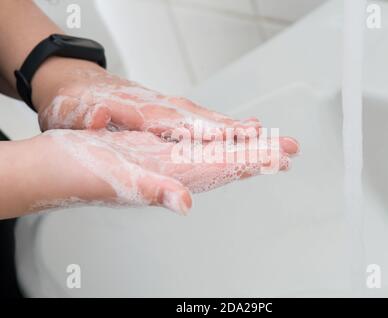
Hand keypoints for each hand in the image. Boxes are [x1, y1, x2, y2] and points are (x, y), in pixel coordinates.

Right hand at [29, 129, 297, 214]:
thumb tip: (184, 204)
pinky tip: (226, 141)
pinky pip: (194, 148)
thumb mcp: (119, 181)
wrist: (56, 170)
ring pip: (215, 156)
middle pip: (228, 164)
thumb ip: (154, 192)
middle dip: (260, 155)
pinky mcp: (156, 152)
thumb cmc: (82, 176)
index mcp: (173, 177)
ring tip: (268, 143)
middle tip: (290, 148)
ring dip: (242, 149)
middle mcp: (175, 172)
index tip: (281, 156)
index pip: (225, 169)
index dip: (254, 162)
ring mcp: (167, 163)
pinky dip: (215, 143)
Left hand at [33, 59, 260, 139]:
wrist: (71, 81)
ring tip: (259, 133)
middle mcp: (158, 107)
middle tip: (262, 135)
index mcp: (138, 109)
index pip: (177, 121)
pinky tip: (234, 130)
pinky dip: (219, 125)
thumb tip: (101, 116)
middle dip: (233, 128)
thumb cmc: (73, 100)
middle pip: (201, 118)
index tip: (229, 135)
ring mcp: (164, 108)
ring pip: (204, 117)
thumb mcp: (71, 110)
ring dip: (232, 126)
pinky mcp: (166, 112)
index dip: (204, 129)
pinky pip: (198, 120)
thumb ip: (87, 114)